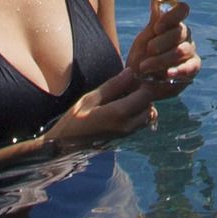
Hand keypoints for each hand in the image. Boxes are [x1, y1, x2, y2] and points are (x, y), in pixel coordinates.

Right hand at [46, 2, 202, 148]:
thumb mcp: (90, 98)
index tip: (136, 74)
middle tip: (132, 82)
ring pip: (148, 115)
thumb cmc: (75, 119)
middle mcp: (127, 126)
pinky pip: (141, 122)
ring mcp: (127, 133)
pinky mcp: (125, 137)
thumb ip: (113, 86)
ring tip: (128, 93)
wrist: (67, 145)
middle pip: (150, 105)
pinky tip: (124, 104)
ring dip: (143, 103)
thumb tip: (131, 72)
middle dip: (145, 92)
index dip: (144, 82)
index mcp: (118, 114)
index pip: (146, 95)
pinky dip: (139, 112)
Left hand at [126, 0, 200, 97]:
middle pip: (180, 32)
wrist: (138, 83)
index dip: (172, 16)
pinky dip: (178, 70)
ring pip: (182, 50)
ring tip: (145, 67)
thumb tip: (155, 1)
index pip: (182, 10)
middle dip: (160, 42)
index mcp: (174, 24)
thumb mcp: (143, 40)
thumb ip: (153, 23)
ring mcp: (190, 52)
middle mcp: (185, 36)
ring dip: (162, 59)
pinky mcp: (193, 68)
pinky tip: (167, 74)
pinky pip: (190, 67)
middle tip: (147, 51)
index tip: (157, 28)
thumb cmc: (141, 58)